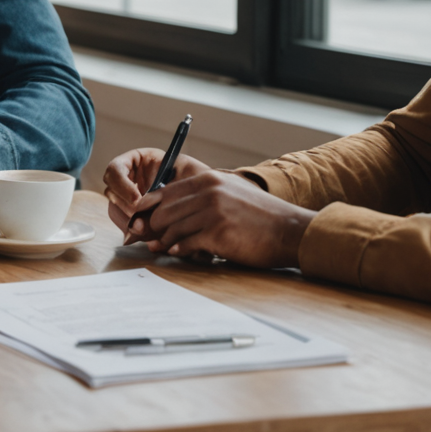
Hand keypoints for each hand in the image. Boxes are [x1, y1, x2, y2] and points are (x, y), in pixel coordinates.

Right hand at [103, 147, 217, 236]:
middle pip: (111, 191)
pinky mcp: (131, 214)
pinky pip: (122, 223)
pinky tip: (145, 236)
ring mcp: (127, 196)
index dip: (122, 184)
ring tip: (145, 231)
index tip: (138, 200)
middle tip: (140, 224)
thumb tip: (152, 196)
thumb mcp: (187, 175)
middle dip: (125, 208)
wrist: (206, 197)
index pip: (115, 169)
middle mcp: (128, 177)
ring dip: (127, 222)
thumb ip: (167, 185)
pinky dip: (131, 231)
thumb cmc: (197, 179)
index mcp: (137, 160)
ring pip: (114, 209)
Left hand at [121, 168, 315, 269]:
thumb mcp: (231, 193)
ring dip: (163, 241)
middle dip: (152, 226)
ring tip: (162, 247)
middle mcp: (208, 192)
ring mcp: (212, 212)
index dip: (149, 208)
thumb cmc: (260, 216)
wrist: (290, 230)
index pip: (164, 192)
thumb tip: (171, 208)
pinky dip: (179, 249)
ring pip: (171, 228)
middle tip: (145, 238)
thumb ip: (202, 196)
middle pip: (163, 210)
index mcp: (208, 180)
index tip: (140, 219)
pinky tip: (179, 252)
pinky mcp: (217, 233)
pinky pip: (186, 243)